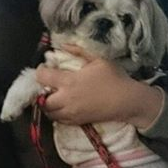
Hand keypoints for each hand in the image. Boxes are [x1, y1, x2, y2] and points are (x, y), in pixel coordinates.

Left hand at [36, 45, 162, 126]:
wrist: (127, 101)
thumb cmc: (114, 78)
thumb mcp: (98, 59)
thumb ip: (78, 51)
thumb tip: (63, 45)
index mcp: (69, 81)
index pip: (43, 77)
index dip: (40, 72)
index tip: (44, 69)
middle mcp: (66, 99)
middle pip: (42, 100)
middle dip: (42, 93)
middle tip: (48, 86)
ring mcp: (71, 112)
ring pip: (49, 113)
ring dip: (48, 105)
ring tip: (55, 97)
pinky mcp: (77, 122)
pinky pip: (59, 120)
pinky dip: (57, 114)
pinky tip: (64, 106)